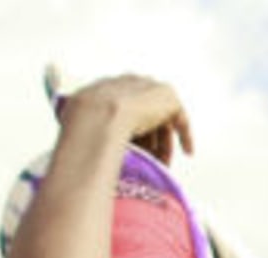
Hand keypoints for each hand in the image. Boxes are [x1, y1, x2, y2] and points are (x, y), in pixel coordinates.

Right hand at [59, 74, 193, 162]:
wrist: (95, 117)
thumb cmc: (81, 128)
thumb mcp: (79, 132)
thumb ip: (90, 137)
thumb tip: (84, 159)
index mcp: (105, 87)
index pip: (123, 110)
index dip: (131, 133)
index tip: (134, 151)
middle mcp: (128, 83)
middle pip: (145, 115)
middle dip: (149, 140)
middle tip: (152, 161)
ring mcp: (148, 87)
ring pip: (161, 120)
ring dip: (163, 144)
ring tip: (163, 164)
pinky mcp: (167, 96)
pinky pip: (180, 118)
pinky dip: (185, 135)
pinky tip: (188, 151)